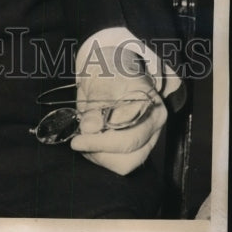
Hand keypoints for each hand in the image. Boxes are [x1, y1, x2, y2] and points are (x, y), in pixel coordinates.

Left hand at [70, 46, 167, 175]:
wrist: (112, 68)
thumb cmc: (109, 70)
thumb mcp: (101, 78)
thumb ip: (98, 101)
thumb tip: (89, 128)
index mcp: (150, 105)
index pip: (128, 133)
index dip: (100, 141)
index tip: (78, 139)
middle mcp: (153, 125)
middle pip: (129, 153)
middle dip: (99, 149)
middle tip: (77, 140)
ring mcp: (147, 139)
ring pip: (126, 163)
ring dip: (100, 156)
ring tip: (84, 138)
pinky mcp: (137, 148)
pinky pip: (121, 163)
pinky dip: (102, 157)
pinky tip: (92, 141)